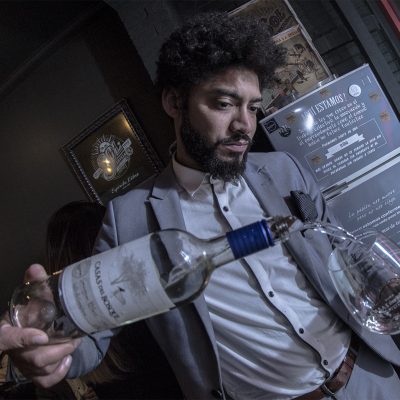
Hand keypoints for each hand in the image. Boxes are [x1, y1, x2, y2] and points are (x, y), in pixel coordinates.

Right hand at [6, 264, 80, 387]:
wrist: (29, 330)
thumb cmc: (30, 312)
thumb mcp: (32, 297)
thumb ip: (34, 284)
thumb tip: (35, 267)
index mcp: (8, 330)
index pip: (7, 339)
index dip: (22, 340)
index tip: (42, 335)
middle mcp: (14, 350)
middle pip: (32, 358)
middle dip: (57, 349)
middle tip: (74, 338)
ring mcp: (23, 364)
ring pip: (41, 370)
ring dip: (62, 358)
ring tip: (75, 343)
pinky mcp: (32, 374)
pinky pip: (44, 381)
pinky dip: (59, 373)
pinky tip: (68, 360)